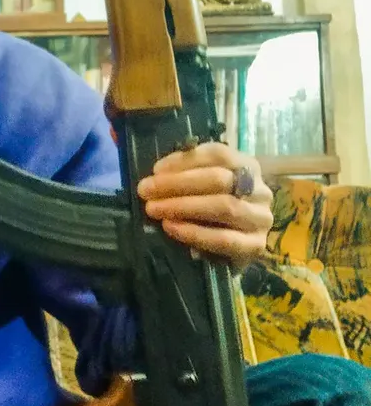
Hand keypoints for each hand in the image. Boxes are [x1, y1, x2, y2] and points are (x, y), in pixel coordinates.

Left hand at [136, 143, 272, 269]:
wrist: (233, 251)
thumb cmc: (211, 211)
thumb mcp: (201, 187)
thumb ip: (186, 174)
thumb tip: (160, 172)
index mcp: (247, 167)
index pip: (218, 154)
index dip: (185, 160)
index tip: (155, 170)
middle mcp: (260, 190)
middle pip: (219, 179)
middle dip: (177, 184)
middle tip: (146, 190)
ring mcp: (260, 218)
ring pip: (224, 206)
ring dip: (183, 206)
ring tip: (154, 209)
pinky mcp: (255, 246)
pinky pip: (224, 239)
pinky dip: (194, 233)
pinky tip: (171, 228)